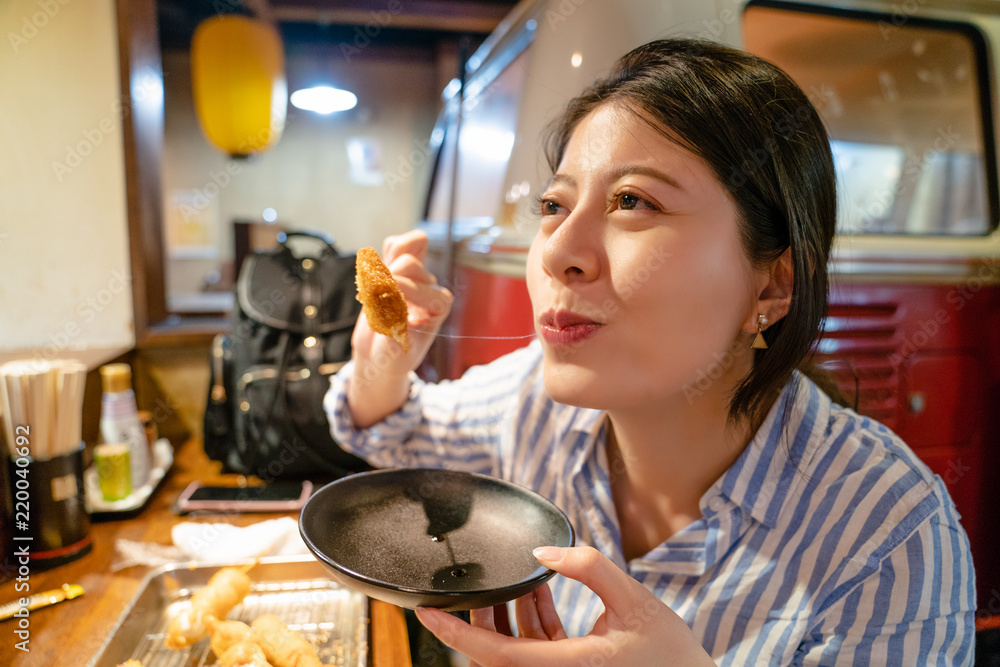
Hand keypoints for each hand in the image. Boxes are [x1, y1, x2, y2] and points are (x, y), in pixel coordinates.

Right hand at [348, 230, 452, 426]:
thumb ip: (392, 332)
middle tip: (366, 301)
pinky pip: (394, 245)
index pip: (423, 286)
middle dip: (385, 279)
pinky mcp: (397, 268)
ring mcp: (414, 276)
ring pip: (404, 248)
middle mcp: (430, 288)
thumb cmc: (391, 358)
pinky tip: (367, 275)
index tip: (377, 300)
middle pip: (409, 265)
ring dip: (380, 265)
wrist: (379, 357)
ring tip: (366, 288)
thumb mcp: (391, 354)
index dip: (399, 289)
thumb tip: (386, 308)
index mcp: (438, 307)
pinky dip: (378, 255)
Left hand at [415, 546, 715, 666]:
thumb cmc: (671, 652)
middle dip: (481, 614)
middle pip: (497, 650)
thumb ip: (589, 569)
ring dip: (507, 614)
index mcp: (568, 666)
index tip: (426, 612)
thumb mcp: (636, 600)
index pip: (495, 653)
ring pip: (514, 648)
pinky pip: (535, 649)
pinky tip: (536, 589)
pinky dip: (531, 620)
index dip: (455, 631)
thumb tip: (542, 552)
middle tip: (474, 580)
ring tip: (510, 577)